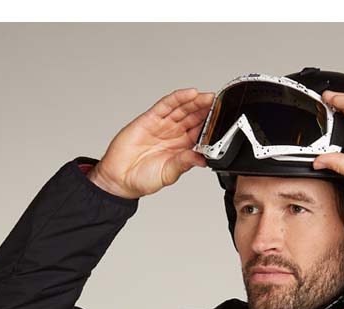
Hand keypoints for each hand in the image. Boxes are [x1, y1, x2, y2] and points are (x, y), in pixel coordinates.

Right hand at [90, 88, 214, 198]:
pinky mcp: (150, 118)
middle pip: (194, 118)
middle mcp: (174, 135)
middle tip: (220, 103)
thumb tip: (202, 159)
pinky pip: (166, 105)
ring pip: (182, 109)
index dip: (211, 126)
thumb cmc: (143, 179)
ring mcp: (162, 125)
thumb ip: (184, 163)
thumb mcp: (169, 173)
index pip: (200, 134)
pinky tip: (190, 94)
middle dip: (206, 110)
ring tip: (208, 97)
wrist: (119, 177)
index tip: (224, 121)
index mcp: (182, 149)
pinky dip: (178, 98)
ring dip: (196, 102)